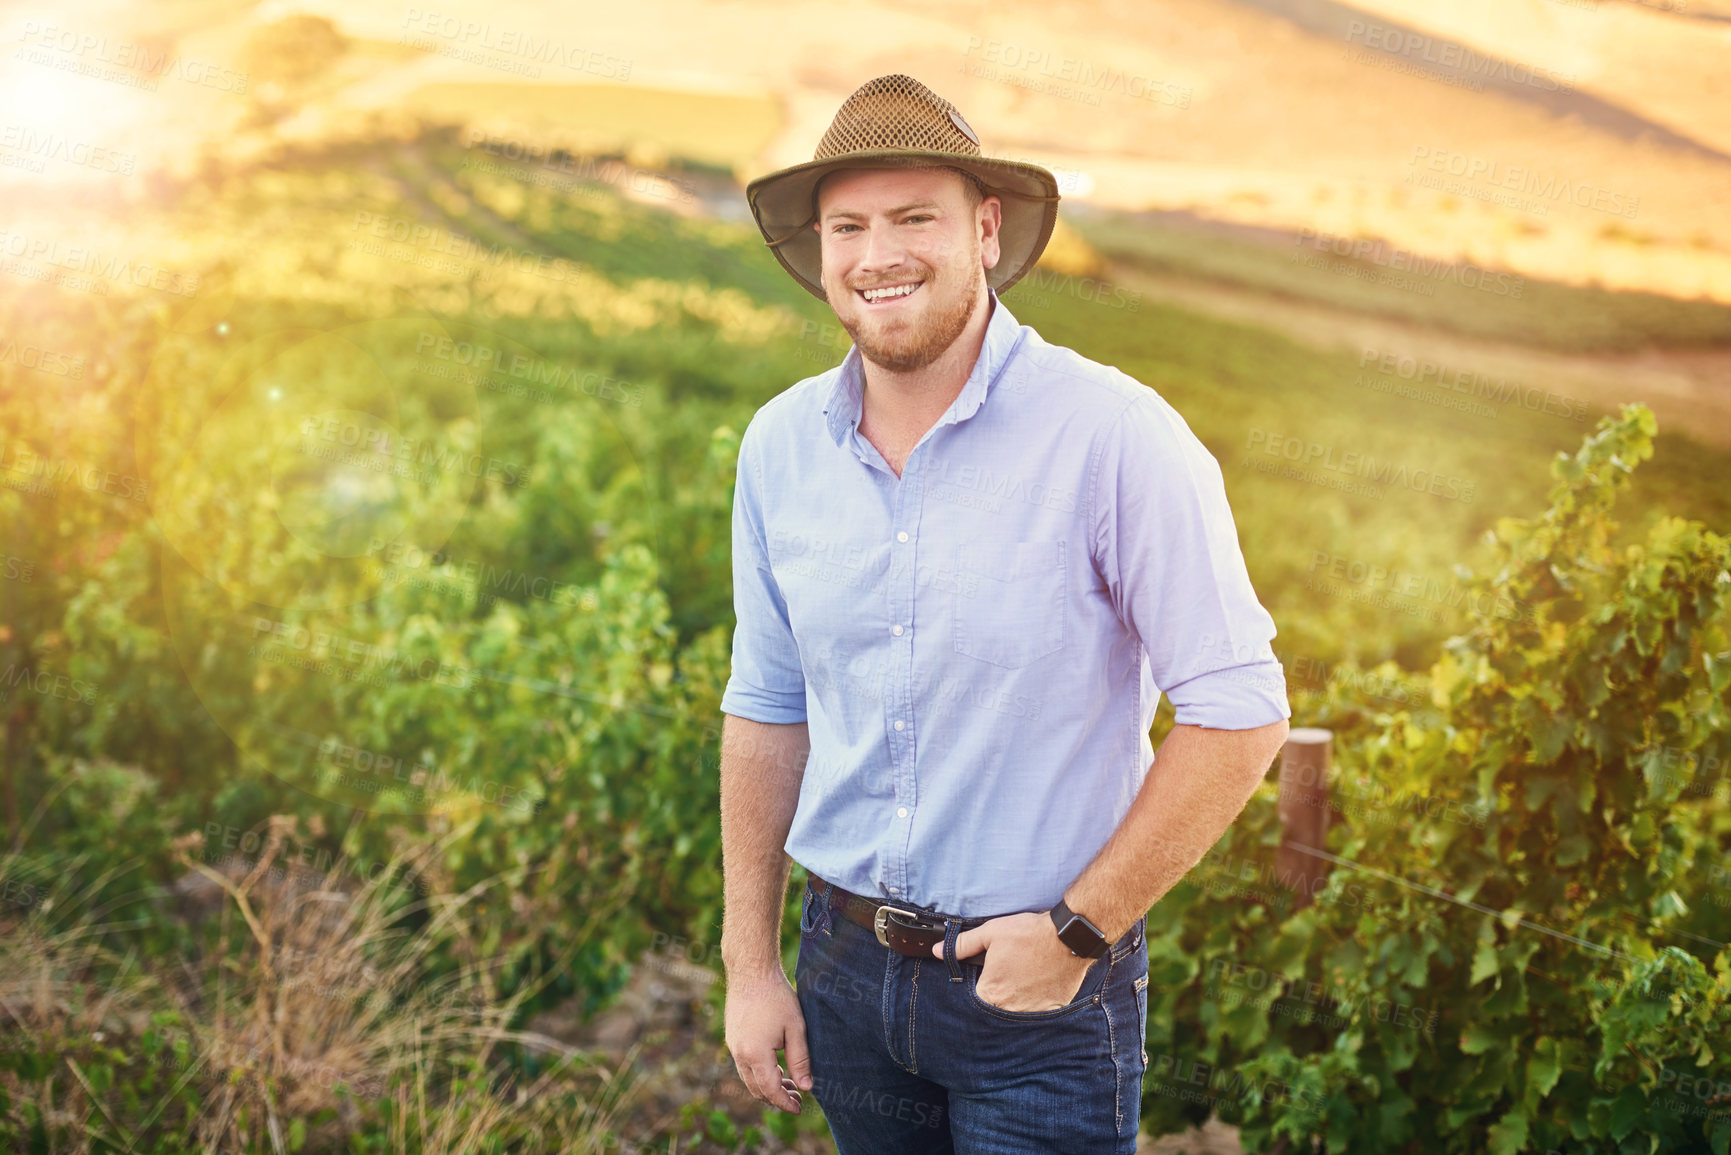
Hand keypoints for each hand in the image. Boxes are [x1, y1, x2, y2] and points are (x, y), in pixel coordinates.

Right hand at [723, 970, 811, 1112]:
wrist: (751, 972)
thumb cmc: (777, 997)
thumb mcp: (796, 1028)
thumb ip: (800, 1060)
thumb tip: (806, 1087)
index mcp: (756, 1055)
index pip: (771, 1090)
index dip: (785, 1103)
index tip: (799, 1108)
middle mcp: (740, 1054)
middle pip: (756, 1089)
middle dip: (776, 1098)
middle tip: (797, 1098)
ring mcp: (733, 1046)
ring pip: (748, 1078)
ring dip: (767, 1086)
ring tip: (789, 1083)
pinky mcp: (732, 1038)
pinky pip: (744, 1065)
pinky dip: (759, 1072)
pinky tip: (775, 1066)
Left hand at [933, 911, 1096, 1012]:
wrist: (1068, 936)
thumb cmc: (1029, 934)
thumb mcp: (991, 933)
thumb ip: (962, 945)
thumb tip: (938, 950)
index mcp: (991, 992)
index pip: (976, 1000)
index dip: (981, 987)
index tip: (989, 977)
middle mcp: (1010, 1008)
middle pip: (997, 1008)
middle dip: (1000, 995)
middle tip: (1010, 975)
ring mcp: (1033, 1011)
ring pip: (1018, 1012)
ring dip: (1018, 1000)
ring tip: (1026, 978)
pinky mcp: (1053, 1009)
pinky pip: (1040, 1012)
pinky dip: (1038, 1002)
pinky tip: (1041, 985)